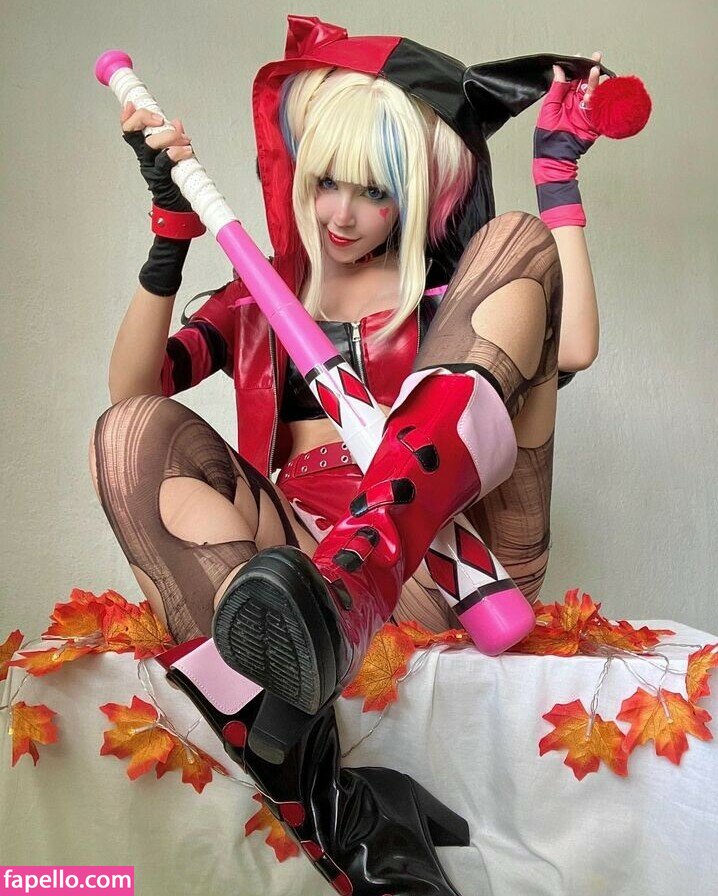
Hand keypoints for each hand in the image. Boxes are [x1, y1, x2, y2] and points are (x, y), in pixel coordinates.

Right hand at [121, 101, 194, 211]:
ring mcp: (151, 168)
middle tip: (160, 119)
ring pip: (150, 144)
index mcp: (146, 151)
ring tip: (183, 139)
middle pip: (133, 132)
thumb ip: (176, 138)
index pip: (130, 131)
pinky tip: (185, 150)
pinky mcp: (160, 178)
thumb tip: (176, 122)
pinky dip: (176, 152)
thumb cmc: (178, 184)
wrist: (180, 210)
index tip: (131, 105)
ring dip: (167, 136)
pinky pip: (164, 161)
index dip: (128, 117)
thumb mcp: (179, 155)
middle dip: (144, 118)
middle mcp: (145, 158)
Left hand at [532, 51, 606, 228]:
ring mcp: (585, 112)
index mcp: (563, 100)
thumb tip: (558, 69)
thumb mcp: (549, 110)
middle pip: (585, 83)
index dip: (576, 68)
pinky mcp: (593, 122)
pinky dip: (603, 97)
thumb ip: (555, 90)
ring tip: (597, 70)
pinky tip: (604, 86)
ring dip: (596, 81)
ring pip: (594, 92)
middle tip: (596, 57)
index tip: (579, 57)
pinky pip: (601, 107)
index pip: (571, 80)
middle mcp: (575, 104)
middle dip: (590, 70)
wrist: (555, 159)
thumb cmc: (547, 138)